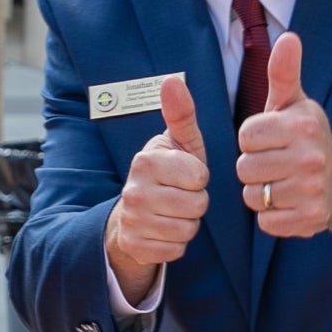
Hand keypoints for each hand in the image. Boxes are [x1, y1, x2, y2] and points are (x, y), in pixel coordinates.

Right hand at [105, 74, 209, 306]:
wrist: (133, 213)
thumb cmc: (168, 173)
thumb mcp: (179, 143)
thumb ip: (181, 114)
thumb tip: (173, 80)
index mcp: (146, 161)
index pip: (199, 177)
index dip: (200, 179)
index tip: (186, 176)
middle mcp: (134, 190)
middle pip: (196, 206)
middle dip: (196, 204)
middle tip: (181, 197)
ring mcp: (131, 220)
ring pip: (187, 230)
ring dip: (188, 225)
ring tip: (174, 213)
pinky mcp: (134, 246)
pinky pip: (175, 251)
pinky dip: (175, 244)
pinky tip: (165, 231)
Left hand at [237, 33, 331, 263]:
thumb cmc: (306, 138)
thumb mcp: (295, 104)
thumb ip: (283, 73)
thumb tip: (289, 37)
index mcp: (302, 125)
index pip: (245, 137)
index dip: (252, 140)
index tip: (271, 140)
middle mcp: (310, 157)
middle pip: (244, 168)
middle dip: (253, 167)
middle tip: (275, 164)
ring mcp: (312, 190)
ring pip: (252, 196)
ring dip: (260, 193)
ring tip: (281, 183)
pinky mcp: (310, 219)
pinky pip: (266, 221)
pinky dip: (271, 216)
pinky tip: (288, 203)